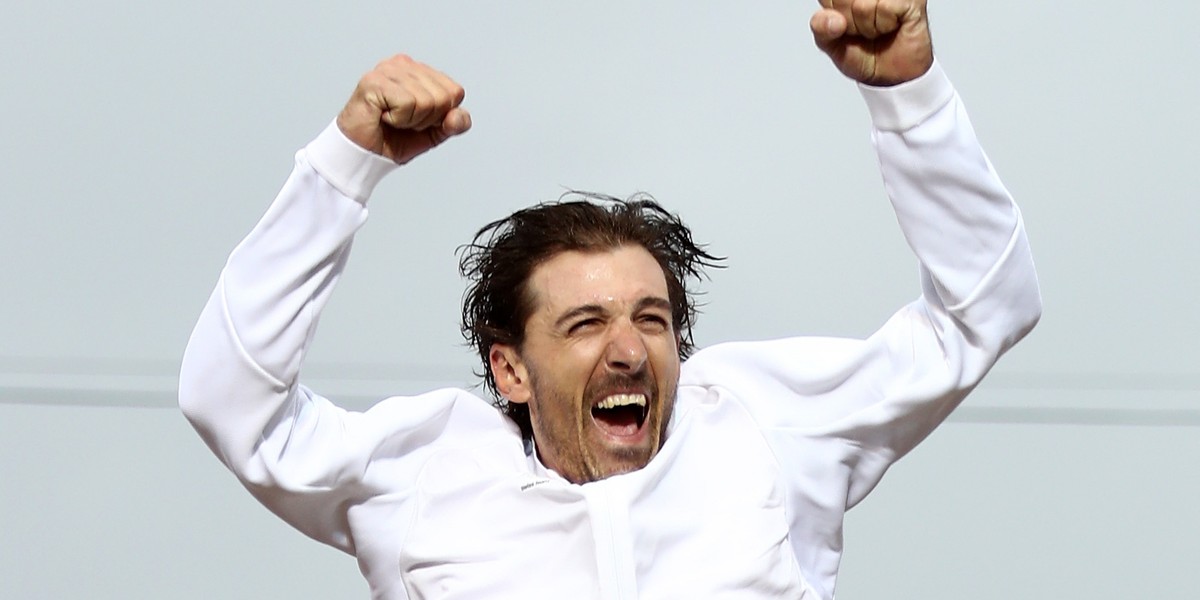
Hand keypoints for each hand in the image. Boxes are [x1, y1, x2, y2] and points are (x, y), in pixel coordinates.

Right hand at [336, 54, 471, 163]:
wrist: (364, 155)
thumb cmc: (393, 139)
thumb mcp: (433, 133)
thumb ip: (454, 124)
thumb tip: (458, 115)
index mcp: (419, 71)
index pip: (455, 92)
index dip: (440, 115)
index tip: (417, 120)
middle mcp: (404, 64)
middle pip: (443, 97)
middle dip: (426, 119)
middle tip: (402, 122)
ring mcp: (388, 70)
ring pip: (426, 101)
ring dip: (410, 121)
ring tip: (391, 119)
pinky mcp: (374, 81)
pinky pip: (407, 104)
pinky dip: (398, 119)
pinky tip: (382, 116)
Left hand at [810, 0, 933, 85]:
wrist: (892, 77)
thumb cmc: (864, 55)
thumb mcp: (831, 45)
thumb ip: (821, 27)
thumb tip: (834, 20)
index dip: (832, 16)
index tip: (842, 26)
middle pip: (843, 0)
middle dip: (848, 21)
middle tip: (861, 31)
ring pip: (862, 4)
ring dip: (867, 25)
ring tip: (876, 30)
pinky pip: (884, 7)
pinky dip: (884, 24)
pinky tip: (891, 26)